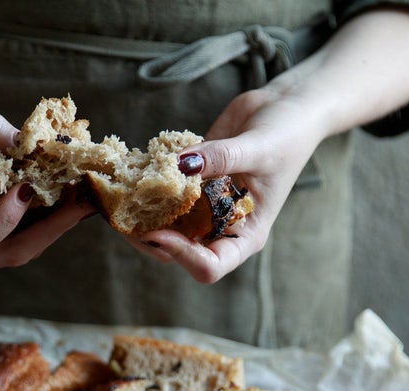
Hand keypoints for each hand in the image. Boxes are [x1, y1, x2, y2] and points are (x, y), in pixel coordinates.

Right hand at [0, 111, 93, 269]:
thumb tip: (20, 134)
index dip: (3, 223)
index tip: (25, 189)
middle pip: (9, 253)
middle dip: (50, 228)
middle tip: (82, 201)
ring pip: (24, 247)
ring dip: (58, 224)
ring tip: (87, 197)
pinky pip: (26, 234)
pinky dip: (51, 216)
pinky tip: (75, 195)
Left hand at [130, 86, 325, 282]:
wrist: (286, 107)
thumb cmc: (288, 134)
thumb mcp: (260, 147)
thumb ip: (221, 158)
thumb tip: (180, 165)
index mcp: (245, 234)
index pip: (209, 266)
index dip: (180, 255)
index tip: (158, 231)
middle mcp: (220, 227)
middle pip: (175, 252)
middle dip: (147, 236)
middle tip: (123, 211)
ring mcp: (203, 207)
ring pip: (163, 224)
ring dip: (140, 212)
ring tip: (120, 192)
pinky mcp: (190, 184)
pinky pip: (162, 193)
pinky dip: (146, 185)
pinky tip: (133, 169)